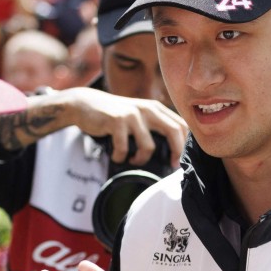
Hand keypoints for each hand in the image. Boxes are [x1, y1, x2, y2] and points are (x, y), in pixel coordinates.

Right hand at [57, 87, 187, 166]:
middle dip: (176, 152)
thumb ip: (154, 125)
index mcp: (155, 108)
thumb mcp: (138, 115)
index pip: (180, 124)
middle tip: (171, 166)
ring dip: (142, 159)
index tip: (180, 160)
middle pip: (173, 131)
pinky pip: (124, 148)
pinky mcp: (116, 121)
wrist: (85, 104)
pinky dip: (121, 157)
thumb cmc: (114, 115)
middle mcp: (147, 109)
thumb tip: (174, 150)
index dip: (185, 144)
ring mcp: (132, 114)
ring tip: (134, 160)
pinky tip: (117, 156)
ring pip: (149, 146)